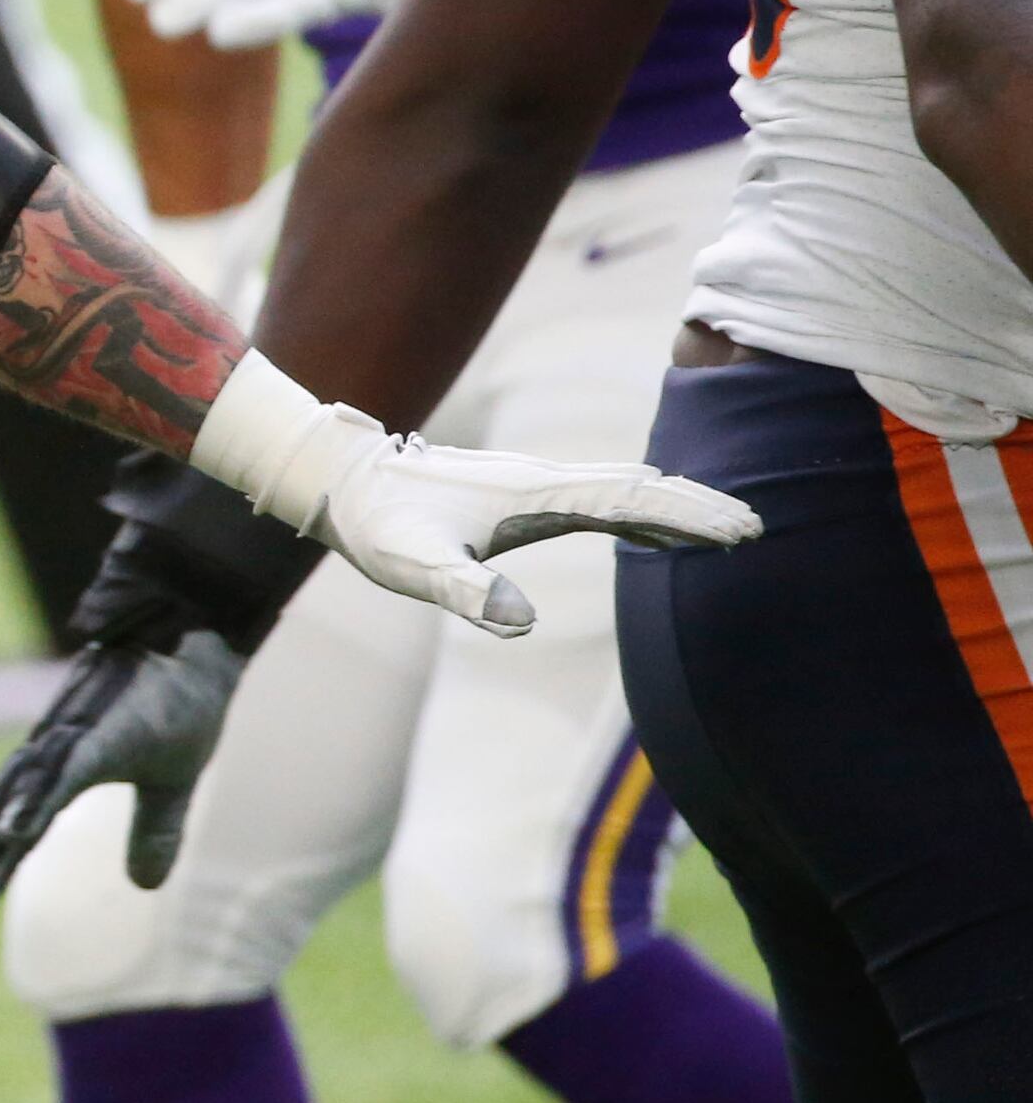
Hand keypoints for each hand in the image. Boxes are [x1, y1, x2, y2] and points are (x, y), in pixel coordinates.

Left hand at [0, 631, 239, 939]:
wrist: (196, 642)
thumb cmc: (179, 705)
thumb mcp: (170, 787)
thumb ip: (152, 833)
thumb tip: (142, 885)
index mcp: (59, 775)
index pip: (9, 836)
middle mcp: (48, 759)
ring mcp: (68, 743)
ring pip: (17, 802)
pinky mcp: (95, 733)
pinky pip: (59, 773)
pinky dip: (33, 801)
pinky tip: (14, 831)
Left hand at [314, 434, 756, 633]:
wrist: (344, 481)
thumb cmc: (377, 526)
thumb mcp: (412, 566)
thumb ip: (462, 590)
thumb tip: (518, 621)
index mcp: (532, 495)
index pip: (627, 499)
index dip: (685, 513)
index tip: (739, 528)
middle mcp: (540, 481)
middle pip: (637, 487)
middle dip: (697, 505)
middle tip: (757, 526)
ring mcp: (532, 484)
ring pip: (620, 488)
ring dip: (673, 505)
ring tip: (726, 527)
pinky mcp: (520, 494)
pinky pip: (595, 497)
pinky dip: (636, 508)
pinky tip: (653, 526)